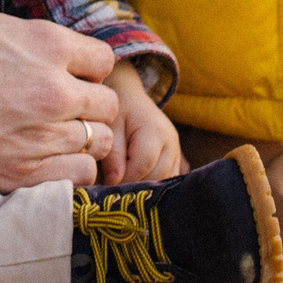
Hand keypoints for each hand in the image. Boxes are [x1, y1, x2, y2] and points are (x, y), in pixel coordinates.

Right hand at [0, 6, 122, 192]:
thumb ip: (25, 38)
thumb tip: (39, 47)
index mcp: (47, 44)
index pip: (104, 62)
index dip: (87, 72)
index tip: (69, 79)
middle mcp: (54, 90)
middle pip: (107, 106)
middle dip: (89, 108)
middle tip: (62, 114)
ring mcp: (40, 136)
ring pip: (98, 144)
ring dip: (82, 143)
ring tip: (53, 141)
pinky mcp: (20, 174)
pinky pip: (77, 178)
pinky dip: (69, 173)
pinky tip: (45, 165)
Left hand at [100, 62, 184, 184]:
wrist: (130, 97)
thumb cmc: (118, 110)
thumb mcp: (111, 128)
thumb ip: (113, 155)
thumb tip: (115, 182)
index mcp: (155, 132)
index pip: (143, 166)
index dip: (124, 178)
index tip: (107, 181)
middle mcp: (171, 143)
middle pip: (156, 176)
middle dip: (133, 183)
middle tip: (113, 183)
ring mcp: (176, 152)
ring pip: (163, 181)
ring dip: (142, 185)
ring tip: (123, 179)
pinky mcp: (175, 159)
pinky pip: (166, 179)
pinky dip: (150, 183)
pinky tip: (134, 179)